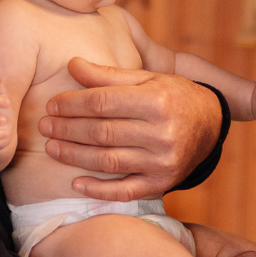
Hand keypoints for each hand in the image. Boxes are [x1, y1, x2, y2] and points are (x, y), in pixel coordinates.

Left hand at [40, 59, 222, 201]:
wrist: (211, 124)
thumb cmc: (173, 96)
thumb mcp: (147, 78)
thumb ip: (109, 75)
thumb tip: (72, 64)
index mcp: (157, 101)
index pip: (103, 103)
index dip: (72, 104)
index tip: (51, 104)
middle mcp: (162, 133)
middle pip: (102, 132)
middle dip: (67, 129)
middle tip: (44, 126)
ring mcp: (163, 162)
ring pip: (108, 161)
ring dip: (74, 156)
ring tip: (51, 148)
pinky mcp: (162, 184)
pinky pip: (125, 191)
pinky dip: (98, 191)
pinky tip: (76, 183)